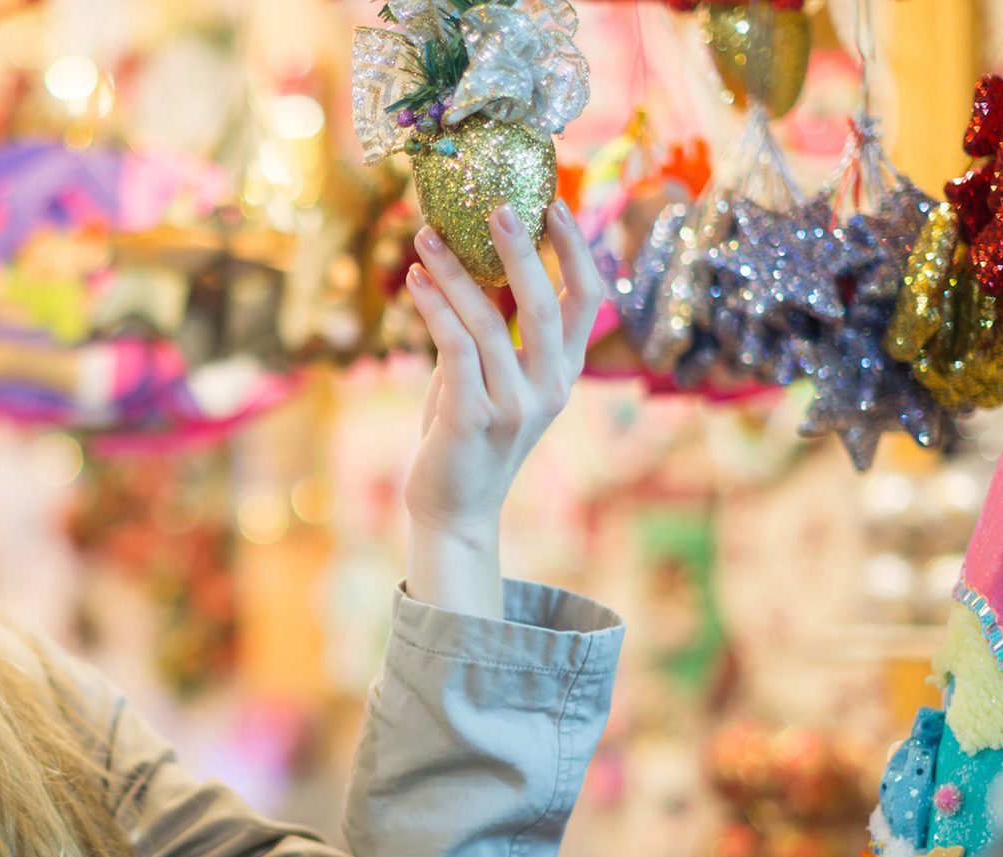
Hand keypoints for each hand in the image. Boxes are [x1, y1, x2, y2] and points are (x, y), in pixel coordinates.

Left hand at [401, 200, 602, 539]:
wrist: (455, 507)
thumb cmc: (469, 432)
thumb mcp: (495, 377)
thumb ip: (496, 329)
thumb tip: (474, 260)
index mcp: (564, 371)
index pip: (587, 298)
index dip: (575, 248)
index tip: (551, 203)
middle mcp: (548, 387)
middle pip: (547, 303)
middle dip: (521, 250)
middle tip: (497, 206)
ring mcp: (515, 406)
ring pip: (489, 322)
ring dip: (454, 273)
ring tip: (425, 237)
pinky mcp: (474, 419)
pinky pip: (455, 349)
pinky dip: (433, 308)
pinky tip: (415, 280)